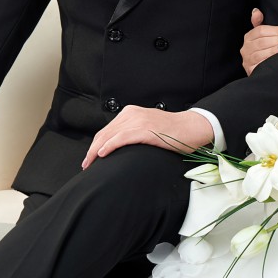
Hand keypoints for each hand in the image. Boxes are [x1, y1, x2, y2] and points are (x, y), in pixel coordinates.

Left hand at [81, 105, 213, 166]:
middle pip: (104, 133)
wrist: (192, 127)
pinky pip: (122, 138)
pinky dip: (110, 145)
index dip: (96, 144)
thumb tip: (121, 147)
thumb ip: (134, 133)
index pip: (107, 129)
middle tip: (86, 164)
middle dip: (92, 149)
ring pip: (109, 135)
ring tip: (90, 162)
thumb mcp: (148, 128)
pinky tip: (102, 154)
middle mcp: (132, 114)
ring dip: (96, 150)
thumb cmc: (173, 132)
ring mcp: (138, 121)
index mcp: (131, 113)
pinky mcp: (145, 129)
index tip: (91, 157)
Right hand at [241, 6, 277, 75]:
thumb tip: (256, 10)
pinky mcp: (251, 70)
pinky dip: (272, 59)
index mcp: (248, 37)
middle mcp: (245, 48)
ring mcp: (247, 60)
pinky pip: (261, 64)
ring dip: (277, 48)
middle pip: (263, 41)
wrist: (262, 70)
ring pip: (262, 53)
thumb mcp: (262, 35)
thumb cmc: (264, 49)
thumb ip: (258, 22)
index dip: (277, 30)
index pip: (261, 30)